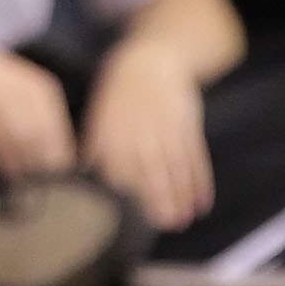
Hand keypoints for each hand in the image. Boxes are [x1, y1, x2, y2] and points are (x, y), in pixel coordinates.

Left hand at [80, 37, 213, 233]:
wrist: (150, 61)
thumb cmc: (120, 96)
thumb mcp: (100, 116)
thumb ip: (94, 149)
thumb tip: (81, 181)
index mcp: (115, 128)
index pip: (121, 163)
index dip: (130, 190)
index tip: (135, 218)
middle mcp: (141, 127)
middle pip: (152, 165)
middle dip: (161, 196)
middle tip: (168, 225)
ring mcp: (167, 123)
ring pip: (176, 163)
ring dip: (182, 192)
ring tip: (186, 218)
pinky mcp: (188, 121)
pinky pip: (196, 153)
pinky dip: (201, 177)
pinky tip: (203, 200)